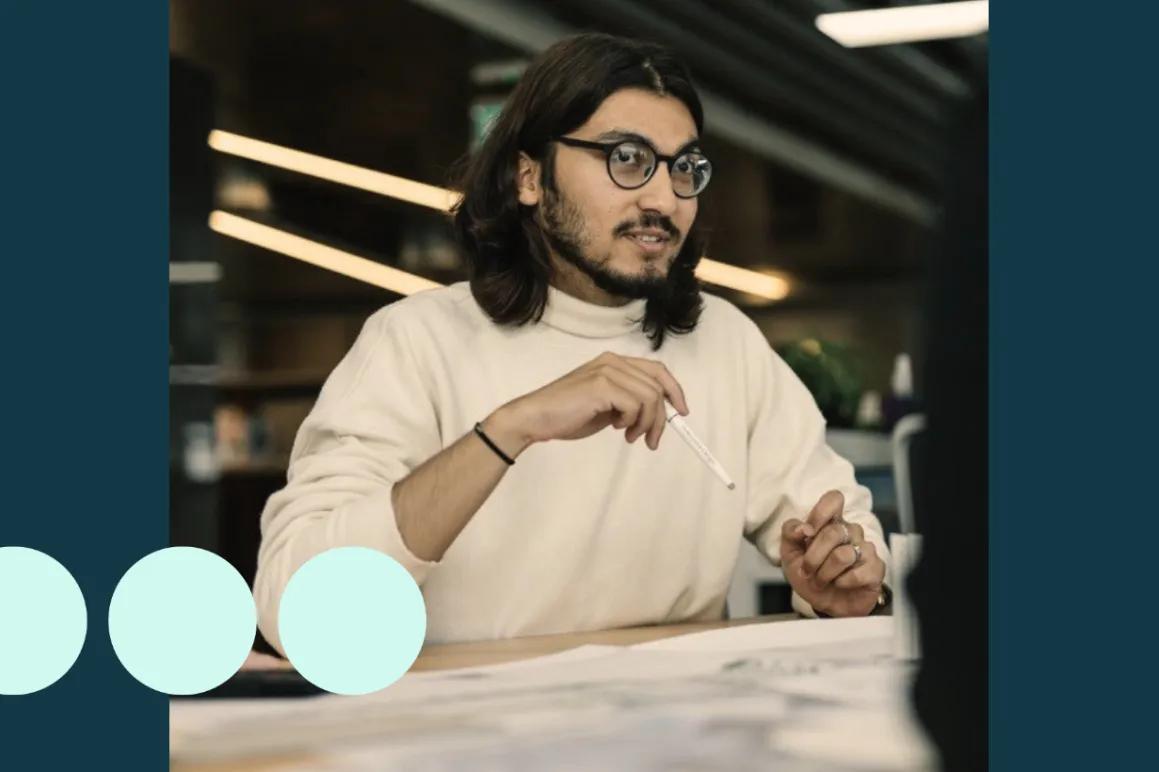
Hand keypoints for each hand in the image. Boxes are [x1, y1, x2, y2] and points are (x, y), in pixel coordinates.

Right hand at [487, 351, 689, 455]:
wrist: (536, 418)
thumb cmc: (567, 414)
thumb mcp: (606, 406)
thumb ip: (628, 402)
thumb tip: (658, 414)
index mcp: (615, 362)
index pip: (657, 370)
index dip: (674, 390)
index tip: (681, 412)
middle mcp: (613, 361)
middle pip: (657, 386)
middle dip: (661, 418)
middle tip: (651, 440)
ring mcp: (607, 371)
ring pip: (650, 397)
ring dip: (646, 423)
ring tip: (630, 437)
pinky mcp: (601, 385)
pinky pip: (635, 405)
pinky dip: (631, 422)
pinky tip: (616, 429)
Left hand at [781, 490, 886, 616]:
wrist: (825, 604)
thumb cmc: (810, 575)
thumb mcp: (790, 554)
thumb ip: (790, 533)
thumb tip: (802, 528)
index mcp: (830, 522)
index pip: (834, 499)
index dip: (820, 513)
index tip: (807, 533)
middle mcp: (850, 531)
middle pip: (833, 532)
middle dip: (813, 558)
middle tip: (807, 572)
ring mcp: (865, 549)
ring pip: (843, 555)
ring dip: (824, 573)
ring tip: (821, 581)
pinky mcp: (876, 568)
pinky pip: (857, 573)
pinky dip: (842, 582)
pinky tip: (840, 584)